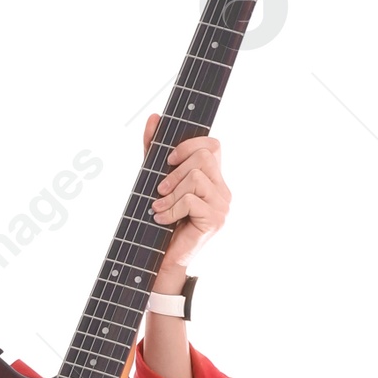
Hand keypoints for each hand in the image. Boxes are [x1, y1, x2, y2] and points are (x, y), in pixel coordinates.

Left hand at [143, 118, 230, 283]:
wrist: (162, 261)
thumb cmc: (160, 221)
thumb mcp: (155, 180)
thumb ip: (154, 151)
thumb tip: (154, 117)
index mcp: (214, 180)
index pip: (213, 145)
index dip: (189, 145)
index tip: (168, 160)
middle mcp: (223, 191)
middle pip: (204, 156)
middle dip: (175, 170)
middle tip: (160, 189)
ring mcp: (223, 207)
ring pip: (196, 177)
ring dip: (170, 193)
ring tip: (160, 207)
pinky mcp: (215, 220)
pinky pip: (191, 199)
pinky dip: (171, 208)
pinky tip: (163, 220)